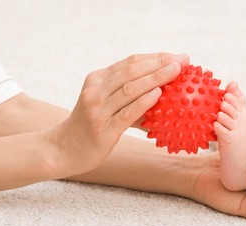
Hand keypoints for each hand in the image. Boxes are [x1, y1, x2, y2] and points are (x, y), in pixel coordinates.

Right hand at [50, 53, 188, 176]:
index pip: (130, 62)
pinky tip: (158, 95)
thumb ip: (129, 98)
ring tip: (176, 71)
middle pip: (131, 71)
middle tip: (182, 60)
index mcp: (97, 79)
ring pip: (129, 88)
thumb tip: (164, 97)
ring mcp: (97, 109)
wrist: (63, 150)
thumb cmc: (91, 127)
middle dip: (159, 62)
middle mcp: (95, 90)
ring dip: (155, 77)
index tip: (177, 55)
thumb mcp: (104, 105)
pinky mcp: (102, 129)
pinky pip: (125, 113)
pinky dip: (143, 102)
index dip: (155, 57)